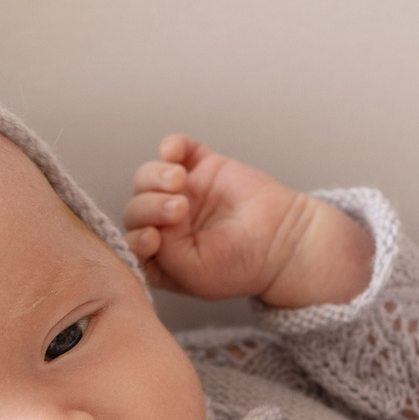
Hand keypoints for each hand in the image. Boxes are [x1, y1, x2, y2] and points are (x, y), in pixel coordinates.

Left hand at [123, 135, 372, 307]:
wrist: (286, 241)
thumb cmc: (242, 265)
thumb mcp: (197, 273)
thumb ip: (164, 254)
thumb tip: (149, 224)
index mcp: (162, 256)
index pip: (131, 243)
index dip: (135, 238)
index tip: (153, 238)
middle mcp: (166, 224)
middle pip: (137, 208)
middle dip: (150, 207)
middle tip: (178, 210)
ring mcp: (183, 193)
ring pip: (149, 177)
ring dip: (155, 177)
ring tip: (178, 181)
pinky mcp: (202, 166)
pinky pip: (177, 148)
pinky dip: (172, 146)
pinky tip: (175, 155)